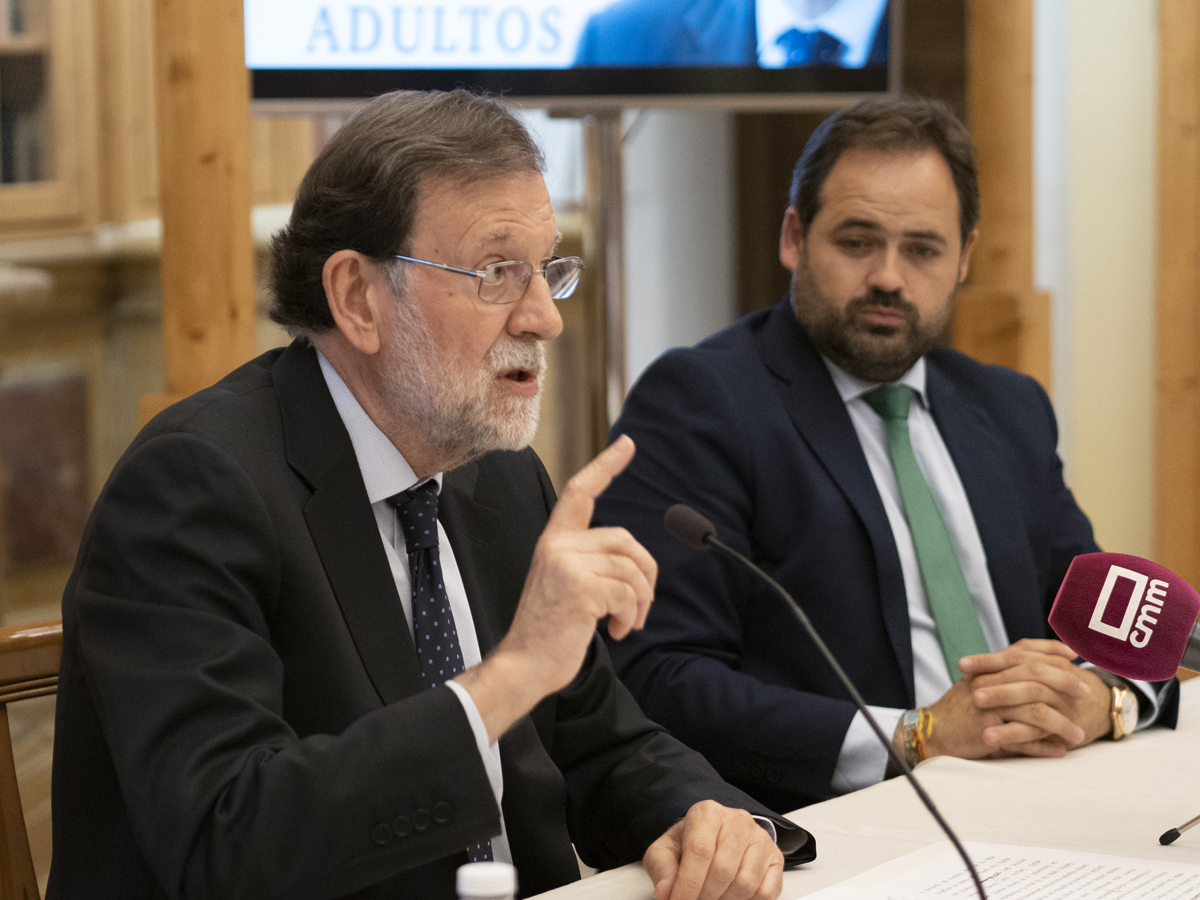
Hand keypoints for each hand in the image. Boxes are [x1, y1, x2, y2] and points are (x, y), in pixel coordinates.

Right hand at [455, 436, 656, 741]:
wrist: (525, 664)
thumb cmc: (550, 630)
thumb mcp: (566, 583)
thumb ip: (590, 562)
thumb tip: (635, 563)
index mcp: (553, 541)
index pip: (580, 492)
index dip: (606, 466)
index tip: (627, 444)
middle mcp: (557, 545)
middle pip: (626, 541)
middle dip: (645, 575)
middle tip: (639, 607)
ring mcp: (567, 564)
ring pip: (631, 568)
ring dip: (639, 601)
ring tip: (625, 622)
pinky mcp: (580, 586)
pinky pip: (628, 592)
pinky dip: (630, 615)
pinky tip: (614, 631)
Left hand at [643, 801, 783, 899]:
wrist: (714, 837)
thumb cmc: (689, 844)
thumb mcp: (665, 851)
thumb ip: (662, 870)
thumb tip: (666, 892)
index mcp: (708, 813)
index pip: (700, 850)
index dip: (688, 883)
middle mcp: (738, 821)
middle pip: (723, 869)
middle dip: (705, 896)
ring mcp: (760, 839)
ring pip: (745, 883)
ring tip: (711, 899)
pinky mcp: (776, 858)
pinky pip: (766, 892)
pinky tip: (731, 897)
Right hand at [920, 639, 1107, 759]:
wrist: (933, 729)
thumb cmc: (959, 707)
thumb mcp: (977, 681)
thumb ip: (1002, 671)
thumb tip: (1034, 664)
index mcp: (989, 668)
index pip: (1024, 650)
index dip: (1051, 650)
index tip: (1075, 655)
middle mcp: (990, 682)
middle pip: (1035, 676)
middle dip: (1065, 683)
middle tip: (1086, 693)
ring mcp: (990, 707)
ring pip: (1035, 711)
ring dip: (1061, 723)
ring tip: (1078, 735)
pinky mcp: (988, 731)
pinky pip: (1023, 740)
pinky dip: (1044, 747)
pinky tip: (1060, 751)